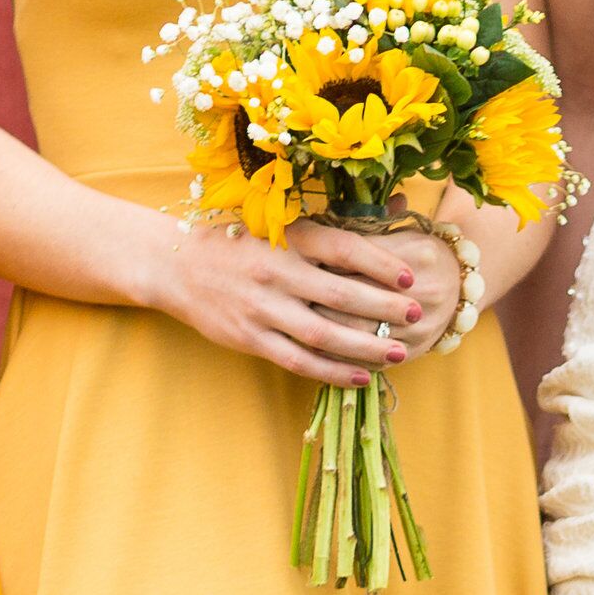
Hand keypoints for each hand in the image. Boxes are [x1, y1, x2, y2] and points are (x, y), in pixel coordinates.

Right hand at [146, 215, 429, 383]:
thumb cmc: (241, 246)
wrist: (177, 267)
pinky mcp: (250, 339)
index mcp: (287, 238)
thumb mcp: (279, 229)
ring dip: (365, 347)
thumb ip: (327, 234)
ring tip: (398, 353)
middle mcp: (276, 272)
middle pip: (341, 295)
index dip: (381, 263)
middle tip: (416, 316)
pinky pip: (300, 361)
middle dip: (383, 308)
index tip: (410, 277)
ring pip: (323, 334)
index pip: (344, 249)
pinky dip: (333, 372)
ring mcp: (262, 308)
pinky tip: (362, 377)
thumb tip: (392, 217)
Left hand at [291, 218, 462, 364]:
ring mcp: (422, 325)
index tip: (293, 259)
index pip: (356, 256)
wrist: (461, 286)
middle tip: (284, 293)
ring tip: (293, 320)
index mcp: (418, 252)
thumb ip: (361, 226)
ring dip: (323, 328)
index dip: (320, 259)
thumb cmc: (416, 252)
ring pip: (359, 332)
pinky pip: (369, 358)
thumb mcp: (397, 230)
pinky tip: (315, 347)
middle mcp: (426, 289)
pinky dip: (340, 356)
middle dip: (314, 295)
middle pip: (355, 296)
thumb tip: (313, 225)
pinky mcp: (414, 351)